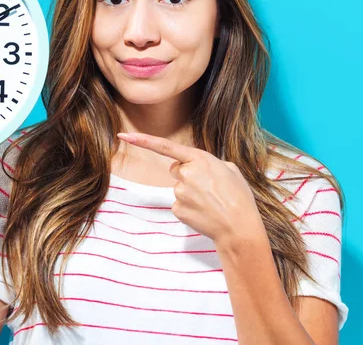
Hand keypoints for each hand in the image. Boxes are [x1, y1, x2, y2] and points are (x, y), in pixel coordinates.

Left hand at [116, 132, 263, 244]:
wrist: (239, 228)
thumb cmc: (239, 198)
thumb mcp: (230, 170)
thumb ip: (210, 163)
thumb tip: (201, 168)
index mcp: (199, 159)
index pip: (165, 147)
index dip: (142, 140)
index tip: (123, 136)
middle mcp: (186, 173)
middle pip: (176, 170)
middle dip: (188, 176)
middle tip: (209, 189)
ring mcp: (179, 192)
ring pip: (179, 188)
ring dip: (192, 194)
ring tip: (212, 202)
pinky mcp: (177, 209)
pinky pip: (179, 205)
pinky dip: (190, 208)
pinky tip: (204, 213)